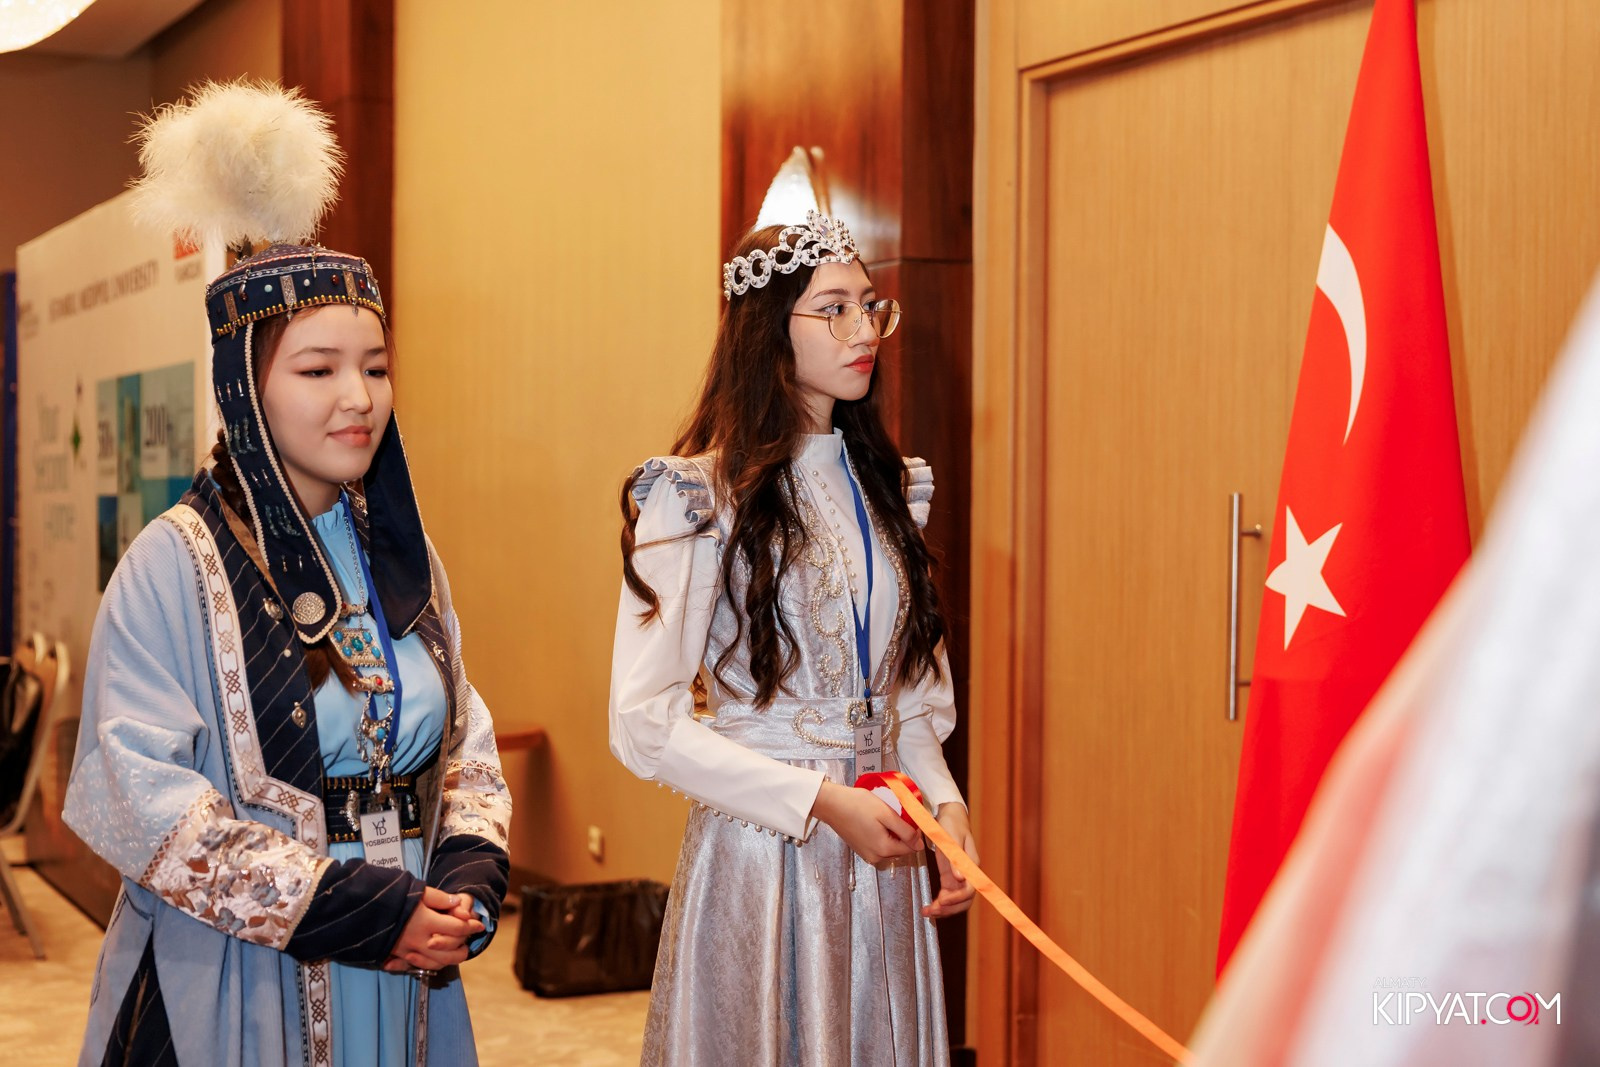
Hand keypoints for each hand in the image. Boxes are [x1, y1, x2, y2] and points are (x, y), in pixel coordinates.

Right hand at [382, 885, 484, 971]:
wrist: (361, 909)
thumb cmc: (392, 897)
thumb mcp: (417, 891)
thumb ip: (440, 898)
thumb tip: (459, 903)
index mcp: (426, 922)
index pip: (457, 928)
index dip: (471, 926)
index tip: (479, 924)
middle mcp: (419, 940)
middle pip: (449, 952)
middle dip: (463, 947)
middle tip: (470, 940)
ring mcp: (407, 951)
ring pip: (436, 963)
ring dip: (451, 959)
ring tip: (459, 951)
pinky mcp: (398, 956)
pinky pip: (420, 965)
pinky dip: (433, 964)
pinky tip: (438, 958)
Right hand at [811, 780, 923, 863]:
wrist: (831, 804)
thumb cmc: (858, 805)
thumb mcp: (886, 814)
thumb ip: (905, 830)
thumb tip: (920, 845)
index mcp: (884, 849)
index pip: (911, 847)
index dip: (914, 832)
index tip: (907, 817)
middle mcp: (876, 857)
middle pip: (901, 849)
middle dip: (903, 834)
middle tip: (895, 815)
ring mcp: (867, 855)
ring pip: (890, 847)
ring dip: (892, 835)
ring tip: (884, 817)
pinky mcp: (861, 849)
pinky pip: (879, 846)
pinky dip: (882, 835)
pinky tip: (875, 822)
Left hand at [921, 802, 978, 918]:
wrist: (950, 815)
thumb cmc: (951, 823)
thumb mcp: (950, 837)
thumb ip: (955, 858)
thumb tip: (960, 878)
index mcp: (971, 864)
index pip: (969, 889)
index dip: (957, 898)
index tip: (941, 901)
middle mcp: (968, 873)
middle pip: (965, 900)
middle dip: (949, 909)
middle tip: (930, 912)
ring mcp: (959, 876)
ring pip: (957, 901)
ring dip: (944, 910)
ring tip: (927, 912)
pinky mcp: (951, 876)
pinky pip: (948, 895)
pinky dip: (940, 903)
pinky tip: (929, 907)